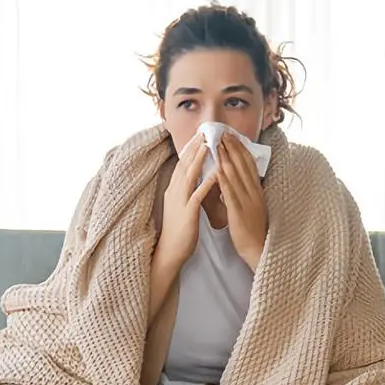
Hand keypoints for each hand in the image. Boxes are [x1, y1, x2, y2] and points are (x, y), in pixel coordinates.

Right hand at [156, 133, 216, 267]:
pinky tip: (215, 174)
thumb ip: (185, 191)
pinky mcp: (187, 213)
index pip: (182, 164)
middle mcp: (174, 192)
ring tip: (208, 145)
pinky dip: (206, 183)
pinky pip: (197, 195)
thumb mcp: (180, 206)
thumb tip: (192, 178)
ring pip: (189, 176)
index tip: (198, 135)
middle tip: (204, 131)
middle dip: (194, 147)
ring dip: (199, 159)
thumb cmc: (178, 231)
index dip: (190, 149)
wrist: (169, 252)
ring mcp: (180, 202)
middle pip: (184, 165)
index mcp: (174, 190)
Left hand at [216, 132, 267, 270]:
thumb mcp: (254, 206)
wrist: (258, 249)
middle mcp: (253, 192)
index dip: (241, 149)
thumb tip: (243, 179)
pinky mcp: (238, 211)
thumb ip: (249, 192)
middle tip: (223, 133)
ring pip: (236, 175)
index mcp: (257, 191)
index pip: (249, 165)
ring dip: (226, 157)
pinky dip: (223, 178)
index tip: (232, 136)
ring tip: (217, 144)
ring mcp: (247, 201)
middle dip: (232, 148)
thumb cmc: (254, 230)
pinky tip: (216, 168)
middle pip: (243, 165)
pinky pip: (229, 192)